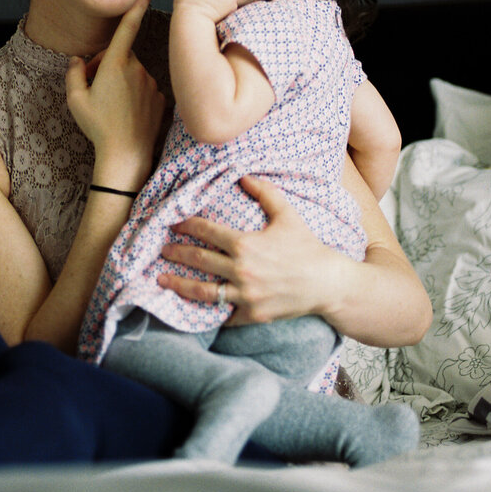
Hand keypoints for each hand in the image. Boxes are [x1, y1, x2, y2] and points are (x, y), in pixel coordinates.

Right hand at [66, 0, 165, 189]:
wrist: (126, 155)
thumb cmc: (98, 127)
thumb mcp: (75, 101)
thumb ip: (73, 74)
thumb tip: (76, 60)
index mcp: (116, 64)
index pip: (128, 28)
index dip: (137, 7)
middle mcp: (137, 69)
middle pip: (121, 57)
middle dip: (108, 66)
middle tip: (94, 89)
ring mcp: (152, 83)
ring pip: (134, 74)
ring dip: (122, 82)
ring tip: (111, 107)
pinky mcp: (161, 98)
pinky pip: (145, 89)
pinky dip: (136, 96)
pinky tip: (128, 114)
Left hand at [157, 175, 346, 323]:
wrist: (328, 283)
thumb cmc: (308, 247)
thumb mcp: (288, 215)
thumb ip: (265, 193)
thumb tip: (244, 176)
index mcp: (245, 244)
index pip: (206, 232)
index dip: (187, 226)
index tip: (174, 224)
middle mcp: (241, 271)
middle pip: (198, 260)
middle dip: (176, 253)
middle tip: (161, 251)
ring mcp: (245, 295)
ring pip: (203, 291)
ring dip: (179, 285)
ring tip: (162, 281)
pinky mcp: (253, 315)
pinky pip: (225, 315)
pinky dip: (210, 312)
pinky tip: (195, 309)